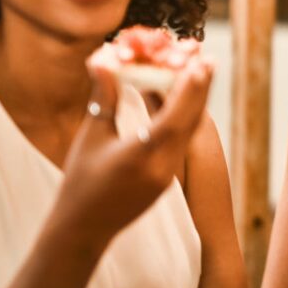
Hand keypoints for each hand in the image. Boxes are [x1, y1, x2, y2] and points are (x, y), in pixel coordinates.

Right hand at [50, 56, 213, 247]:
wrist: (83, 229)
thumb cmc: (80, 182)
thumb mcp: (91, 137)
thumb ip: (103, 97)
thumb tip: (105, 58)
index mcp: (140, 157)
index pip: (173, 118)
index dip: (188, 90)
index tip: (199, 63)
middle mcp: (162, 167)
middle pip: (189, 122)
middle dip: (199, 89)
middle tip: (207, 58)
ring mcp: (168, 175)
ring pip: (188, 131)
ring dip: (195, 101)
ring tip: (202, 72)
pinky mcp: (168, 178)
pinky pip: (181, 141)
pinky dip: (184, 117)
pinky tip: (184, 99)